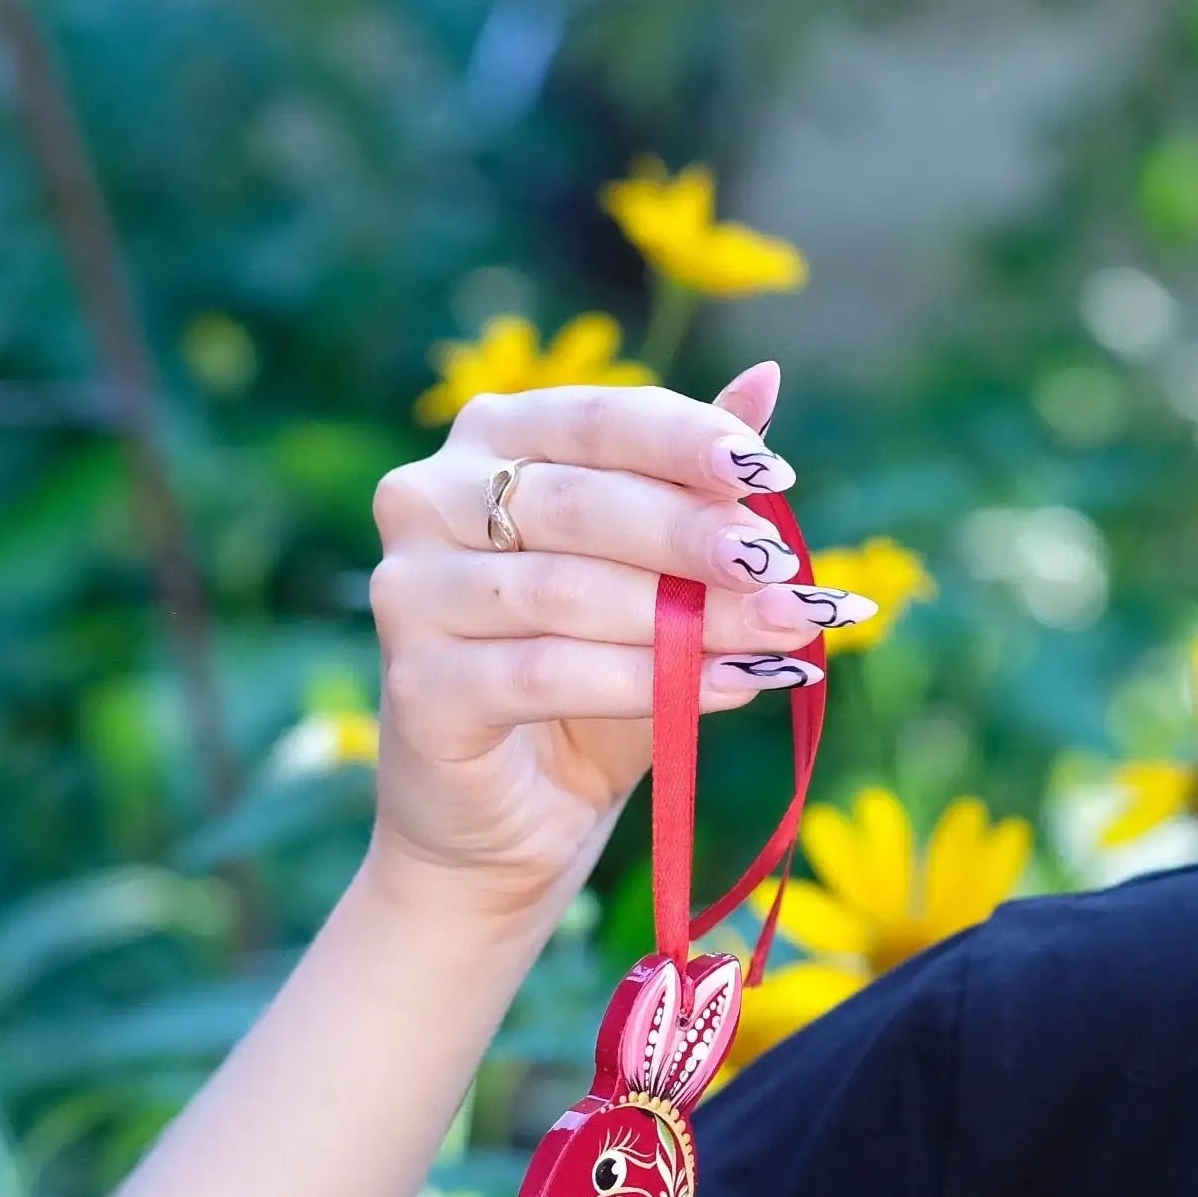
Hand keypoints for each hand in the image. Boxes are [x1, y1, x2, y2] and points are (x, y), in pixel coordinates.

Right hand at [360, 362, 876, 918]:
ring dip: (694, 618)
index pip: (598, 419)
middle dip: (699, 538)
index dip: (689, 441)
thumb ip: (697, 484)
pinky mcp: (418, 686)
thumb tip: (766, 380)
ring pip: (573, 592)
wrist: (509, 816)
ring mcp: (411, 592)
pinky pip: (552, 673)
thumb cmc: (590, 677)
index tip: (775, 471)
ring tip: (787, 636)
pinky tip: (734, 687)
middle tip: (786, 569)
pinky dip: (653, 682)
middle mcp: (429, 498)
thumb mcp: (657, 575)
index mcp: (489, 441)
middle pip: (585, 504)